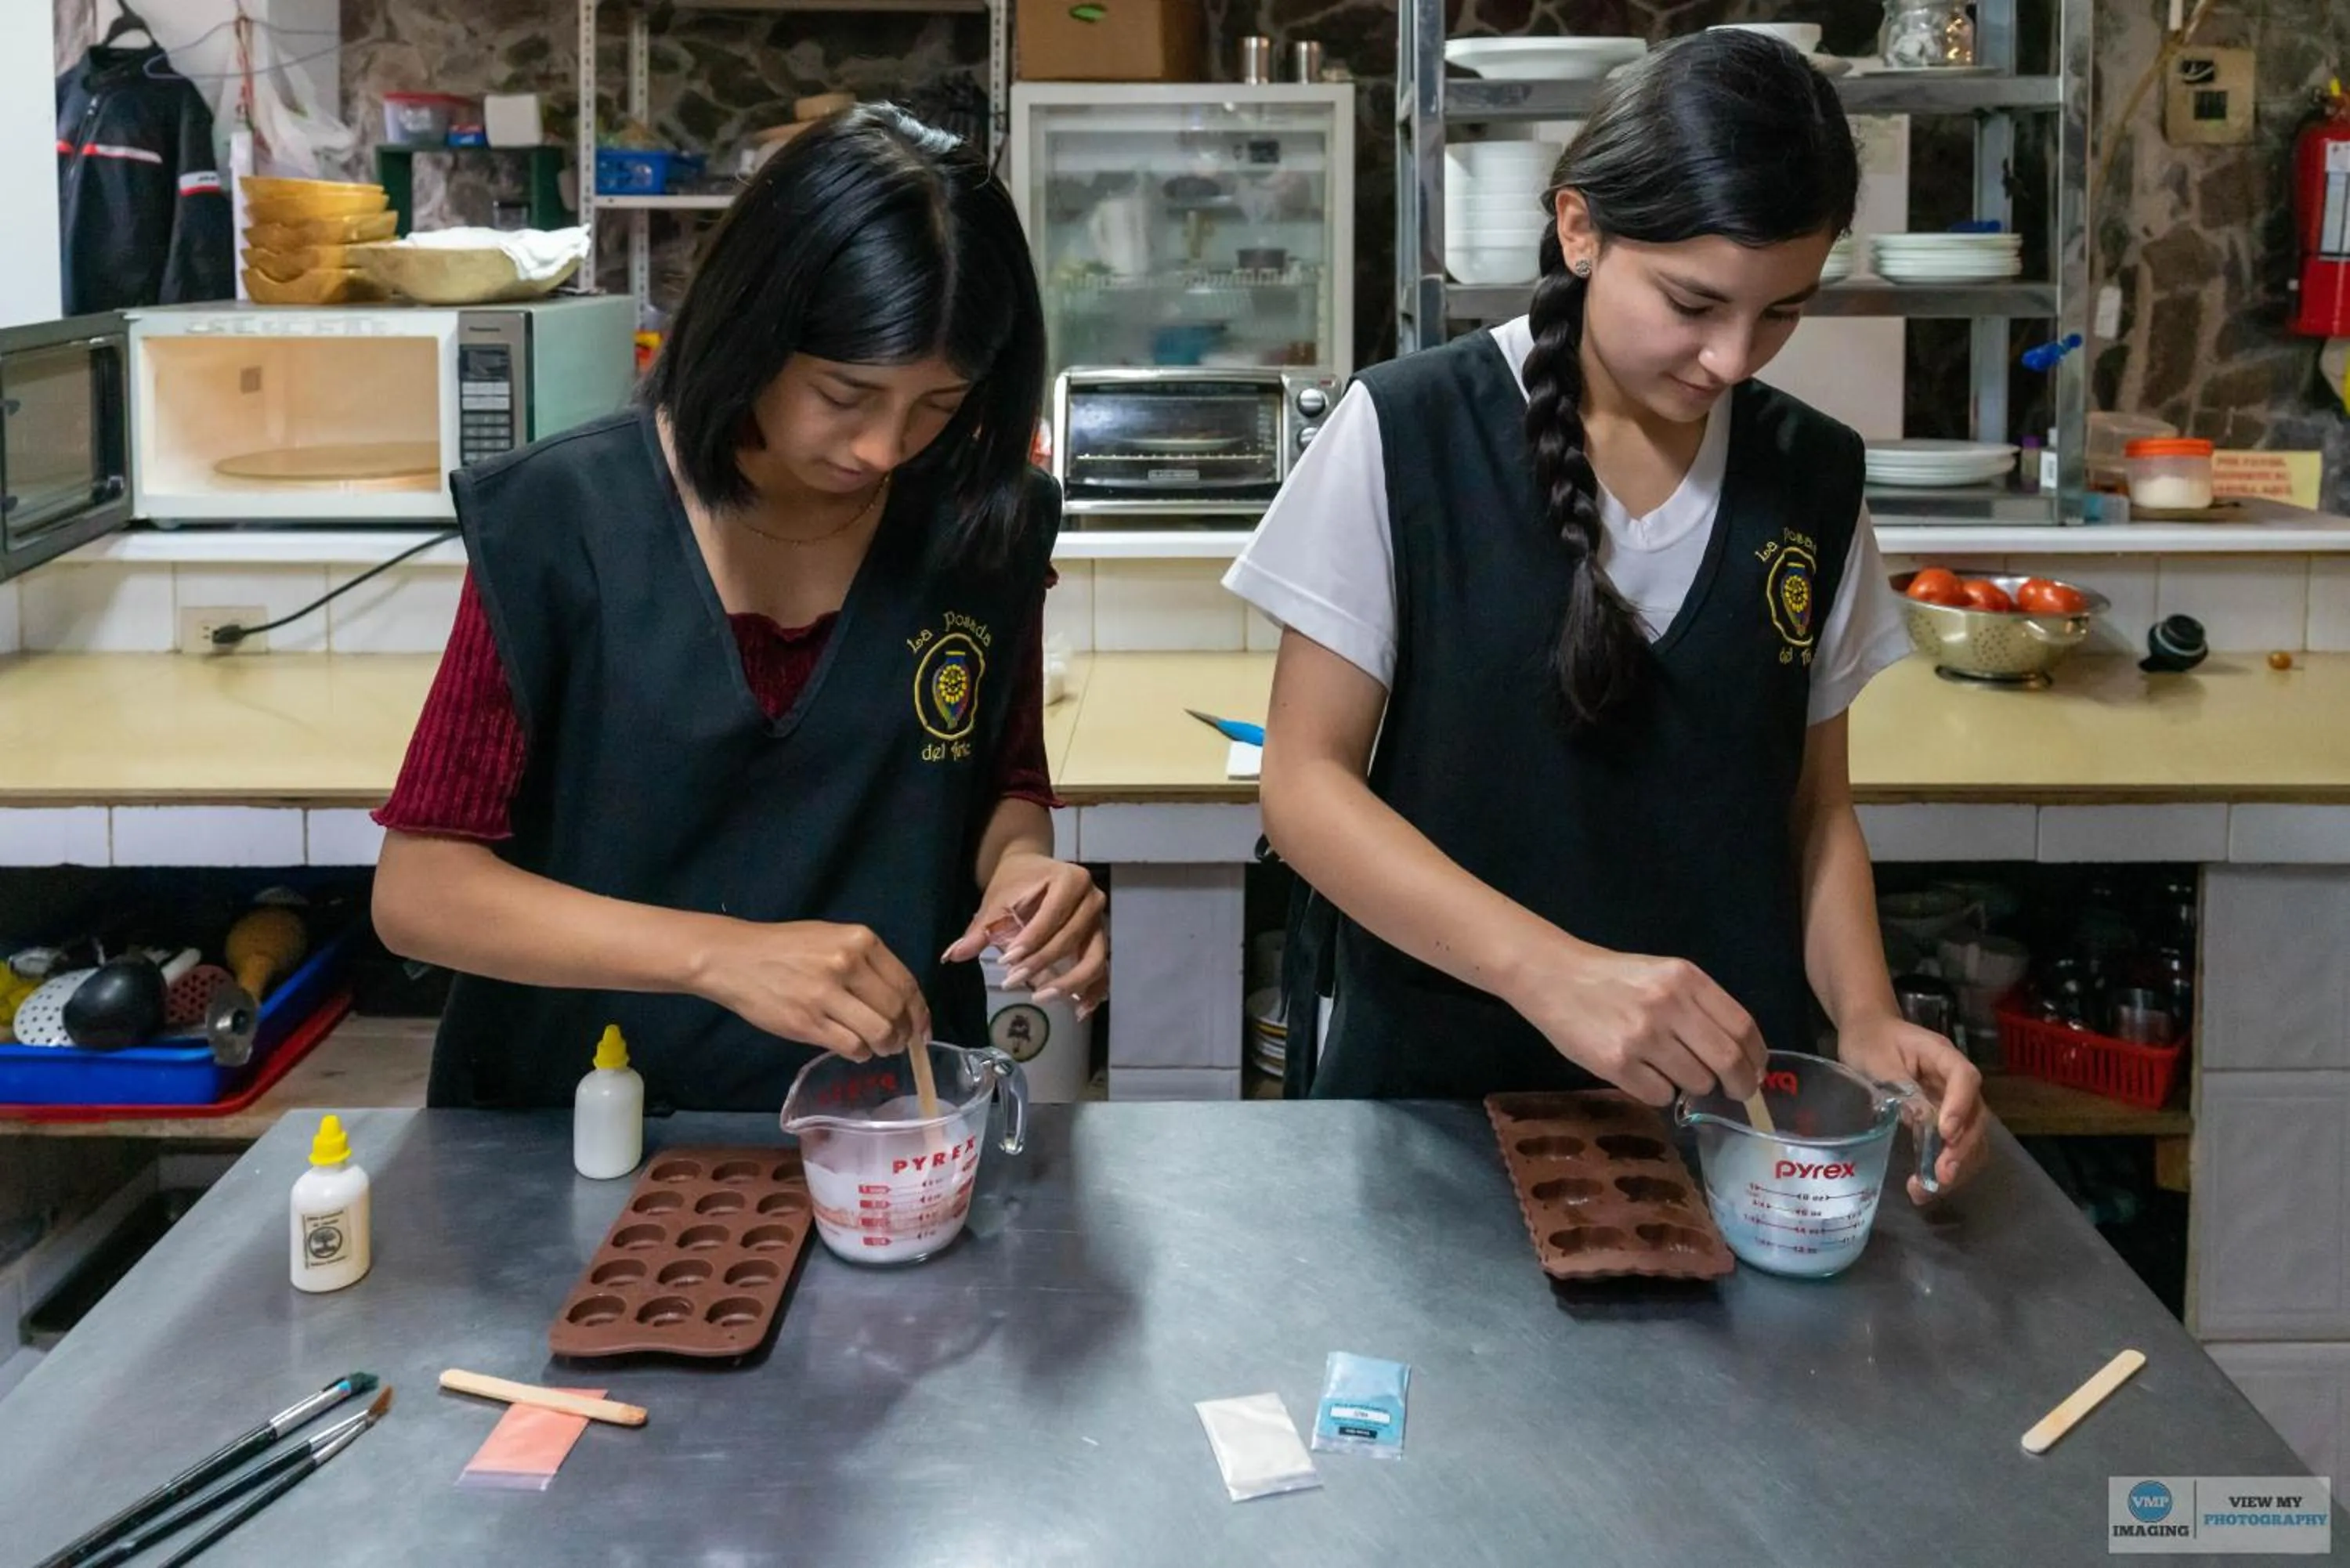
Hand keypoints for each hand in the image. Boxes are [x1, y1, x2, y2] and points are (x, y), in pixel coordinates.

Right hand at [691, 920, 929, 1060]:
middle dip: (905, 1033)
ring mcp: (826, 994)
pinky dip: (861, 1054)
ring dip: (886, 1046)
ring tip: (879, 1047)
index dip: (920, 1013)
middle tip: (899, 1043)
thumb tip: (901, 1001)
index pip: (906, 984)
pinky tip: (856, 1050)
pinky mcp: (807, 1022)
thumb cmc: (786, 948)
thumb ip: (867, 963)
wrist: (735, 958)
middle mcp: (848, 964)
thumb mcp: (832, 938)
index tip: (922, 1029)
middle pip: (896, 1011)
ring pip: (879, 1032)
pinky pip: (851, 1046)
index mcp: (860, 941)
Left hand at [943, 851, 1107, 1019]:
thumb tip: (954, 955)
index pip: (1053, 915)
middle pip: (1074, 938)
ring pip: (1094, 958)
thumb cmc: (1016, 883)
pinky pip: (1102, 970)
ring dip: (1070, 982)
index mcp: (1070, 880)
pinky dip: (1094, 991)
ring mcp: (1100, 922)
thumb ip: (981, 929)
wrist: (1034, 871)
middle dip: (1043, 962)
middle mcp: (1093, 899)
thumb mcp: (996, 901)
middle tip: (1013, 980)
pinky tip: (1079, 1011)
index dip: (1032, 941)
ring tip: (1041, 997)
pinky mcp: (1100, 942)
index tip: (1006, 961)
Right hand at [1504, 939, 1767, 1105]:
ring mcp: (1642, 1036)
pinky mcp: (1616, 1063)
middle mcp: (1668, 1005)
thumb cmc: (1614, 978)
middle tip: (1736, 1093)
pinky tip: (1643, 1074)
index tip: (1755, 1072)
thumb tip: (1739, 1055)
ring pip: (1695, 1082)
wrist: (1553, 976)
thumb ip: (1700, 1006)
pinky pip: (1660, 1095)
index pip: (1742, 1027)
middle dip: (1740, 1085)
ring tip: (1670, 1070)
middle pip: (1726, 1060)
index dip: (1756, 1057)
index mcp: (1685, 979)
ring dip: (1692, 1085)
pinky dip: (1660, 1092)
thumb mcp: (1664, 975)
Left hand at [1838, 1014, 1986, 1202]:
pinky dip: (1945, 1168)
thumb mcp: (1877, 1059)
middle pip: (1976, 1115)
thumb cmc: (1870, 1040)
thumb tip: (1921, 1120)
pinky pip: (1955, 1147)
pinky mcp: (1943, 1121)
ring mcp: (1953, 1103)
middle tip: (1940, 1175)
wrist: (1867, 1033)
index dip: (1960, 1107)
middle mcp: (1955, 1081)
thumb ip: (1900, 1087)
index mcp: (1942, 1056)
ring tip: (1928, 1190)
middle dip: (1961, 1149)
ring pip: (1971, 1137)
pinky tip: (1925, 1188)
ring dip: (1957, 1166)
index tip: (1945, 1133)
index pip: (1965, 1078)